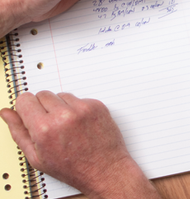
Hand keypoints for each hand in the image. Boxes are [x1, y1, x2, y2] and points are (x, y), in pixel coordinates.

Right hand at [0, 92, 160, 198]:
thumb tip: (7, 113)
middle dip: (42, 107)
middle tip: (49, 125)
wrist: (104, 169)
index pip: (25, 99)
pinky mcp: (96, 104)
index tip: (28, 113)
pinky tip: (79, 124)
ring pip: (60, 95)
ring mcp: (82, 108)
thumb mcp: (37, 157)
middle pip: (42, 94)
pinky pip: (78, 98)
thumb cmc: (72, 168)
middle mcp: (63, 115)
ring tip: (66, 127)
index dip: (25, 107)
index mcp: (45, 129)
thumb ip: (19, 132)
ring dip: (60, 107)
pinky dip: (76, 108)